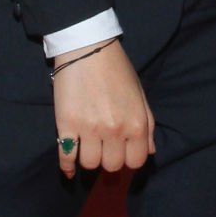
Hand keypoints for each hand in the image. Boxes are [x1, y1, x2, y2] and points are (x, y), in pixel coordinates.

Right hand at [52, 39, 155, 175]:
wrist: (88, 48)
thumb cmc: (117, 69)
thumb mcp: (140, 94)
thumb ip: (147, 124)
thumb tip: (149, 151)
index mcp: (136, 123)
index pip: (136, 161)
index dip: (129, 159)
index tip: (122, 152)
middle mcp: (115, 130)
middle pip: (112, 166)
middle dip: (109, 159)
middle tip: (104, 148)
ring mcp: (89, 129)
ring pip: (90, 164)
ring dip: (90, 159)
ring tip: (88, 148)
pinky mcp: (66, 124)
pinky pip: (66, 156)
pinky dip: (67, 166)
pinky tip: (69, 168)